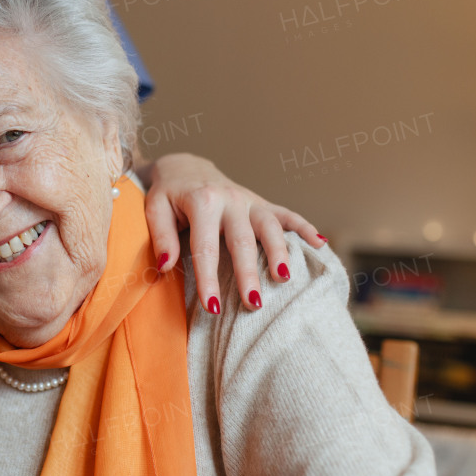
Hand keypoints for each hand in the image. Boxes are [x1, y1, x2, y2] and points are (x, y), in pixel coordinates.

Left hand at [143, 153, 325, 311]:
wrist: (186, 167)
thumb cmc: (168, 195)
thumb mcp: (155, 208)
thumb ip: (161, 237)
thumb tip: (165, 267)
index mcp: (202, 202)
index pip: (205, 247)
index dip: (208, 279)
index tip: (212, 308)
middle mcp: (230, 199)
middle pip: (242, 240)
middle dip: (248, 273)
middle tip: (253, 303)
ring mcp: (249, 200)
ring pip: (270, 226)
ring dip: (279, 252)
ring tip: (285, 279)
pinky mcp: (262, 203)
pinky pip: (288, 214)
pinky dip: (306, 227)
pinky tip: (320, 245)